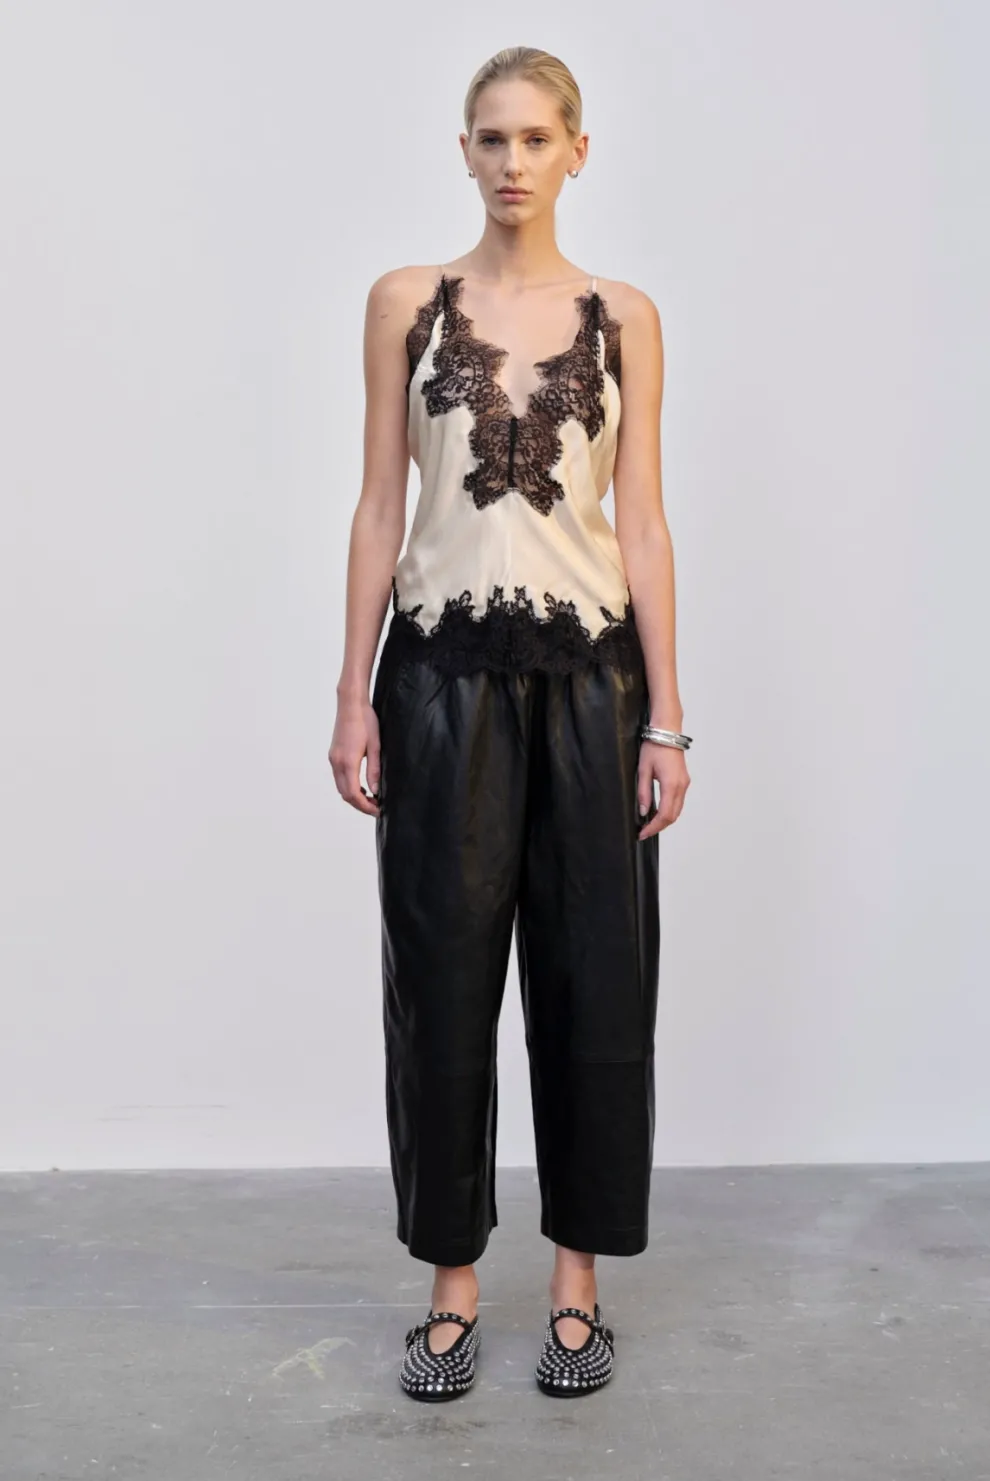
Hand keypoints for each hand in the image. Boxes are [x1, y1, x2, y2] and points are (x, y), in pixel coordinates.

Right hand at [329, 696, 380, 815]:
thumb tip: (375, 790)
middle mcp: (336, 762)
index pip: (353, 794)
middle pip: (345, 794)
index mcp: (347, 762)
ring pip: (341, 787)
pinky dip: (349, 786)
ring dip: (354, 796)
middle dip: (360, 805)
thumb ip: (374, 770)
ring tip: (371, 798)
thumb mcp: (375, 746)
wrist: (350, 704)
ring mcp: (333, 758)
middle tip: (376, 807)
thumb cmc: (365, 721)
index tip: (377, 810)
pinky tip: (362, 785)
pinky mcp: (334, 755)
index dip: (365, 806)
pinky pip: (339, 777)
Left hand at [637, 738, 689, 839]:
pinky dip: (669, 810)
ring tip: (650, 824)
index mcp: (671, 785)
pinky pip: (678, 802)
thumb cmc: (654, 747)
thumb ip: (643, 793)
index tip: (643, 834)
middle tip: (644, 832)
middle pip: (673, 816)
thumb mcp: (643, 770)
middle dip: (659, 827)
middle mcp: (681, 787)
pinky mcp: (684, 781)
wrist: (667, 732)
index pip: (665, 815)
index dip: (654, 827)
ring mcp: (684, 784)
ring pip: (677, 810)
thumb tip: (644, 811)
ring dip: (665, 820)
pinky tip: (658, 811)